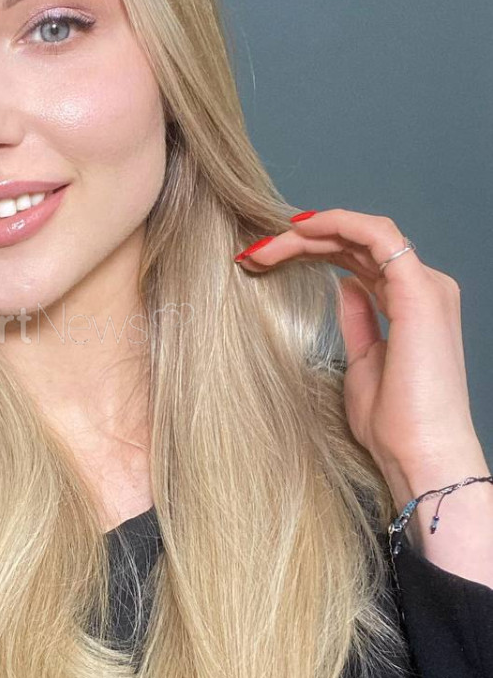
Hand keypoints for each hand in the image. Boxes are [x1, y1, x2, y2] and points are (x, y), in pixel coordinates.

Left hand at [233, 208, 481, 482]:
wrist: (418, 454)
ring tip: (266, 247)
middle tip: (253, 253)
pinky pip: (377, 235)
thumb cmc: (394, 424)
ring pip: (361, 234)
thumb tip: (347, 288)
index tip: (263, 262)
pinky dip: (337, 224)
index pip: (357, 259)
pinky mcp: (419, 290)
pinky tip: (301, 230)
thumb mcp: (363, 363)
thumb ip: (358, 321)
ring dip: (310, 233)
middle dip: (300, 242)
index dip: (310, 253)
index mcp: (410, 305)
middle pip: (355, 245)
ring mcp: (424, 287)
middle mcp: (422, 289)